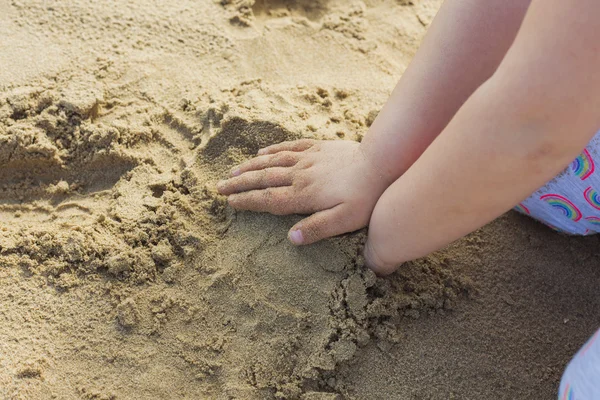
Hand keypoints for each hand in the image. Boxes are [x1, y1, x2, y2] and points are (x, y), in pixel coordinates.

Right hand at [216, 139, 389, 244]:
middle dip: (239, 183)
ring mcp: (308, 158)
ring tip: (233, 170)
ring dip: (250, 166)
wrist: (381, 162)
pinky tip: (262, 152)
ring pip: (272, 161)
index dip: (247, 201)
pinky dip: (273, 149)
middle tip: (218, 186)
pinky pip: (290, 146)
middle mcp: (300, 175)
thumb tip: (290, 238)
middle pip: (263, 179)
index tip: (229, 201)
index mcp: (303, 195)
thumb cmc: (365, 196)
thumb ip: (317, 229)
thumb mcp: (344, 220)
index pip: (268, 199)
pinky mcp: (319, 147)